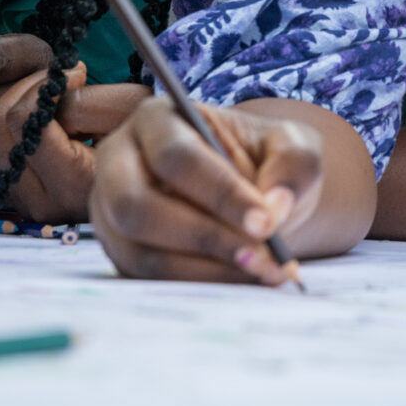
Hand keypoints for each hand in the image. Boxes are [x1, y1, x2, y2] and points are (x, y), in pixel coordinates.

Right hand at [91, 95, 322, 284]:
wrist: (253, 195)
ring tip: (264, 272)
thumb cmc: (266, 160)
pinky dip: (201, 286)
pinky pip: (149, 281)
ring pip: (140, 252)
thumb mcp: (293, 146)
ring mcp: (111, 212)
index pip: (175, 156)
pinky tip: (246, 280)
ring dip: (206, 271)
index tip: (266, 224)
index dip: (219, 193)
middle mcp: (119, 162)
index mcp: (157, 119)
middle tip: (263, 256)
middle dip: (205, 237)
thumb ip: (292, 165)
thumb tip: (273, 208)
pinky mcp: (122, 253)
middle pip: (138, 206)